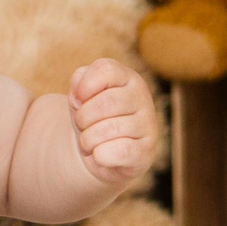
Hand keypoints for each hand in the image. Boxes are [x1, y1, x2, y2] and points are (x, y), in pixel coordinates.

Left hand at [69, 58, 158, 184]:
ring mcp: (147, 125)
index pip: (105, 69)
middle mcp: (142, 98)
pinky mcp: (146, 152)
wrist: (101, 154)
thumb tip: (78, 97)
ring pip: (108, 130)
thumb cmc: (92, 118)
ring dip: (87, 140)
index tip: (78, 100)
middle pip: (105, 103)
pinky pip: (120, 152)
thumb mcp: (81, 96)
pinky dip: (100, 156)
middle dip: (82, 119)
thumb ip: (78, 83)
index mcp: (127, 78)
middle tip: (83, 126)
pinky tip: (100, 155)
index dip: (84, 86)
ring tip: (90, 143)